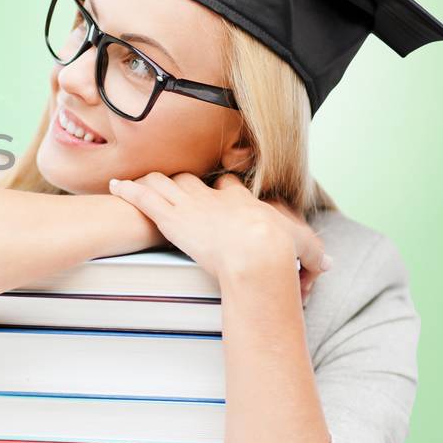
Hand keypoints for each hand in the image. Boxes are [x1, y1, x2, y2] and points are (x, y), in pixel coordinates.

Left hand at [108, 172, 331, 301]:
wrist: (256, 253)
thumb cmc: (279, 252)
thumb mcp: (304, 251)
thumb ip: (314, 255)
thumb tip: (328, 263)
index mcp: (242, 202)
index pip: (227, 186)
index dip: (221, 188)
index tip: (218, 191)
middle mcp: (213, 197)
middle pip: (190, 179)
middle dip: (180, 182)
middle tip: (171, 186)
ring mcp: (190, 205)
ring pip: (164, 183)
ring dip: (150, 182)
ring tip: (136, 181)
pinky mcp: (171, 217)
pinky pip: (143, 198)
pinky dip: (127, 190)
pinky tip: (114, 185)